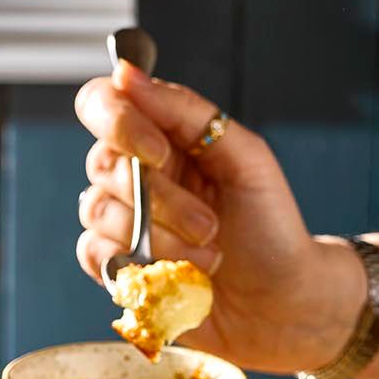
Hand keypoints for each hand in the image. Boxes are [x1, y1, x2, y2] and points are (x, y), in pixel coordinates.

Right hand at [74, 62, 362, 374]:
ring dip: (159, 238)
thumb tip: (127, 72)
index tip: (159, 152)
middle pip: (102, 163)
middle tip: (210, 225)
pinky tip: (179, 275)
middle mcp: (136, 176)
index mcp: (164, 139)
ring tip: (207, 257)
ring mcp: (122, 222)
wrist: (284, 305)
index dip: (120, 122)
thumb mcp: (246, 159)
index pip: (103, 104)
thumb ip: (188, 111)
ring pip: (98, 212)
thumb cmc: (272, 230)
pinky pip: (93, 254)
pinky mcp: (116, 268)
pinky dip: (139, 265)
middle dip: (159, 198)